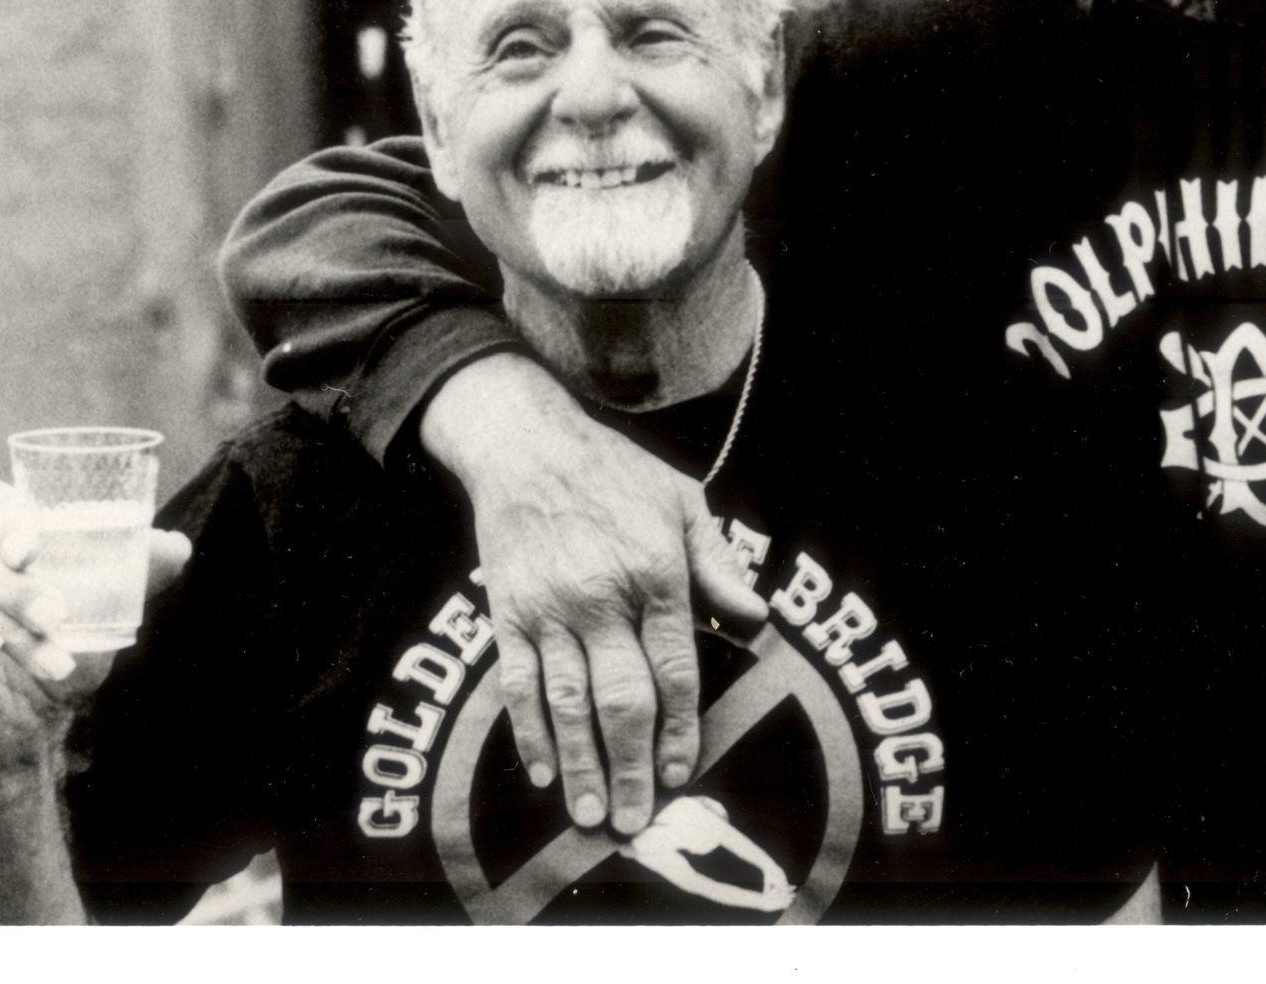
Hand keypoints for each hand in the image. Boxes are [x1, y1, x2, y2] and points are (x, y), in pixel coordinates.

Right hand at [0, 480, 190, 769]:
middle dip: (15, 585)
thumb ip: (142, 571)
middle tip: (59, 616)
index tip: (32, 551)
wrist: (31, 718)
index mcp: (5, 534)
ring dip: (6, 626)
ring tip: (56, 662)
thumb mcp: (111, 608)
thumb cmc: (69, 643)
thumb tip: (177, 546)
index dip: (3, 517)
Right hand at [421, 355, 769, 838]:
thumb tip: (757, 616)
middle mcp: (603, 599)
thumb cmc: (617, 473)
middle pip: (622, 699)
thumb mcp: (683, 502)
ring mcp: (550, 610)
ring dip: (581, 764)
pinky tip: (544, 770)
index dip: (679, 728)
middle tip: (635, 819)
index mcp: (656, 574)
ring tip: (590, 815)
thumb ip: (717, 565)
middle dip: (630, 766)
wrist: (528, 446)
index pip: (675, 669)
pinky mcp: (508, 614)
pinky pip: (518, 683)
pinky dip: (530, 730)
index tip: (680, 772)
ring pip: (568, 702)